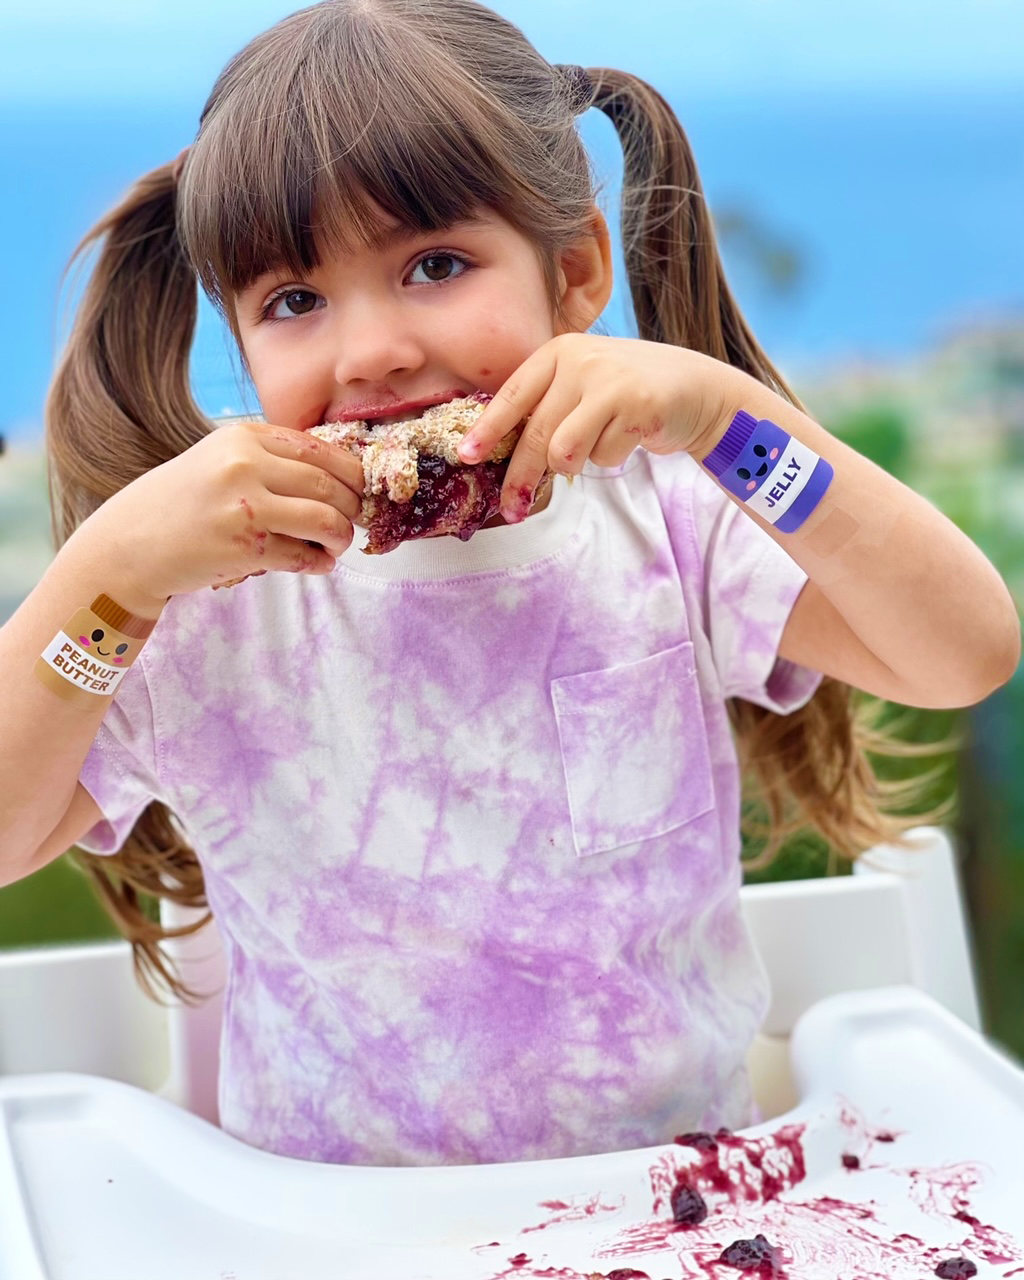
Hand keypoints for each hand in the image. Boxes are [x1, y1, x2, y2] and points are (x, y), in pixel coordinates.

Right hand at [81, 421, 364, 607]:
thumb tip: (340, 478)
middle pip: (329, 486)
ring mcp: (244, 507)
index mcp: (244, 437)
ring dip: (341, 537)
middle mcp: (245, 466)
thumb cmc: (181, 503)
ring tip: (337, 546)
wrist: (128, 544)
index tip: (359, 491)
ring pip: (325, 520)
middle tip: (352, 523)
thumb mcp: (220, 461)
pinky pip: (303, 556)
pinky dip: (320, 563)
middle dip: (351, 509)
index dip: (351, 475)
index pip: (321, 450)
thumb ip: (271, 460)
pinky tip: (318, 564)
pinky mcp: (244, 548)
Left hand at [456, 334, 725, 521]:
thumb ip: (548, 405)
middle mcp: (580, 360)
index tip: (467, 455)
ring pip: (566, 451)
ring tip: (599, 444)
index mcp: (559, 351)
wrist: (695, 388)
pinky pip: (604, 456)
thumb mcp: (583, 383)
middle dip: (521, 477)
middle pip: (536, 434)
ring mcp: (610, 381)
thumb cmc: (628, 392)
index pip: (513, 395)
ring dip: (577, 464)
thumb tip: (501, 452)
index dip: (488, 429)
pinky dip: (613, 457)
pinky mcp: (637, 405)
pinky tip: (630, 435)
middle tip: (511, 509)